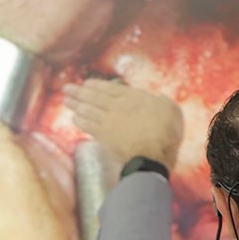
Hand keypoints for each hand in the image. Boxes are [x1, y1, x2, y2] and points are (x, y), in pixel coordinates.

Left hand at [64, 79, 183, 172]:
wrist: (152, 155)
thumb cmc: (166, 132)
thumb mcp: (171, 110)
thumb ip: (163, 102)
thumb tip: (159, 99)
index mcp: (133, 97)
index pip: (109, 88)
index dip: (95, 85)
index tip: (86, 83)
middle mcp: (117, 106)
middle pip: (93, 97)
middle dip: (79, 92)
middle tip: (67, 89)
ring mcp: (108, 121)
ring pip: (87, 110)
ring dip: (75, 105)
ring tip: (67, 101)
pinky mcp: (104, 137)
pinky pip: (88, 126)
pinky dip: (80, 121)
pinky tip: (74, 118)